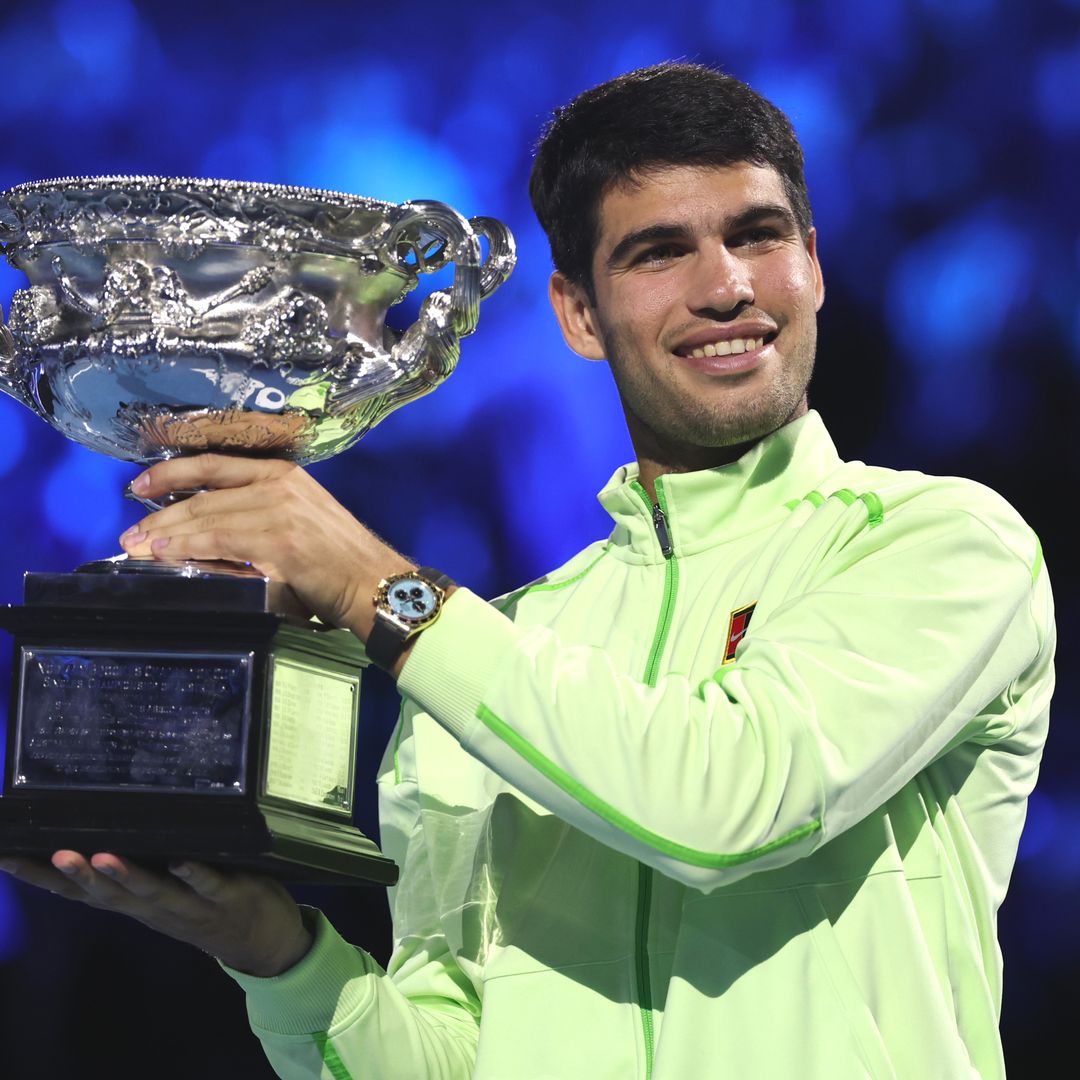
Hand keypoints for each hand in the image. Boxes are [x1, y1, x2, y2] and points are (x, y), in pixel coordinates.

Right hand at [0, 852, 311, 976]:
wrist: (265, 944)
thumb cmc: (205, 906)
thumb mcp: (161, 893)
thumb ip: (133, 869)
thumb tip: (100, 826)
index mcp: (135, 904)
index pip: (79, 893)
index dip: (42, 877)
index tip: (6, 855)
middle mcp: (155, 907)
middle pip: (110, 894)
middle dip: (79, 875)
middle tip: (53, 853)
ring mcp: (192, 903)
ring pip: (153, 891)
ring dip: (126, 876)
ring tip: (101, 856)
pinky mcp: (229, 894)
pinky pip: (209, 884)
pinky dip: (194, 873)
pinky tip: (180, 860)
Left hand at [118, 456, 413, 639]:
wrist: (376, 584)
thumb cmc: (340, 561)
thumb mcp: (300, 519)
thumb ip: (259, 514)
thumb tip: (206, 526)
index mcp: (283, 473)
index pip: (213, 464)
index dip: (171, 473)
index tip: (140, 487)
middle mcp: (279, 484)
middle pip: (203, 495)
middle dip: (160, 515)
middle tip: (130, 534)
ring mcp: (279, 511)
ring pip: (205, 518)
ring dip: (165, 536)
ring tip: (138, 549)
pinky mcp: (279, 542)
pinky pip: (219, 542)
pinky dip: (187, 549)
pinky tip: (166, 555)